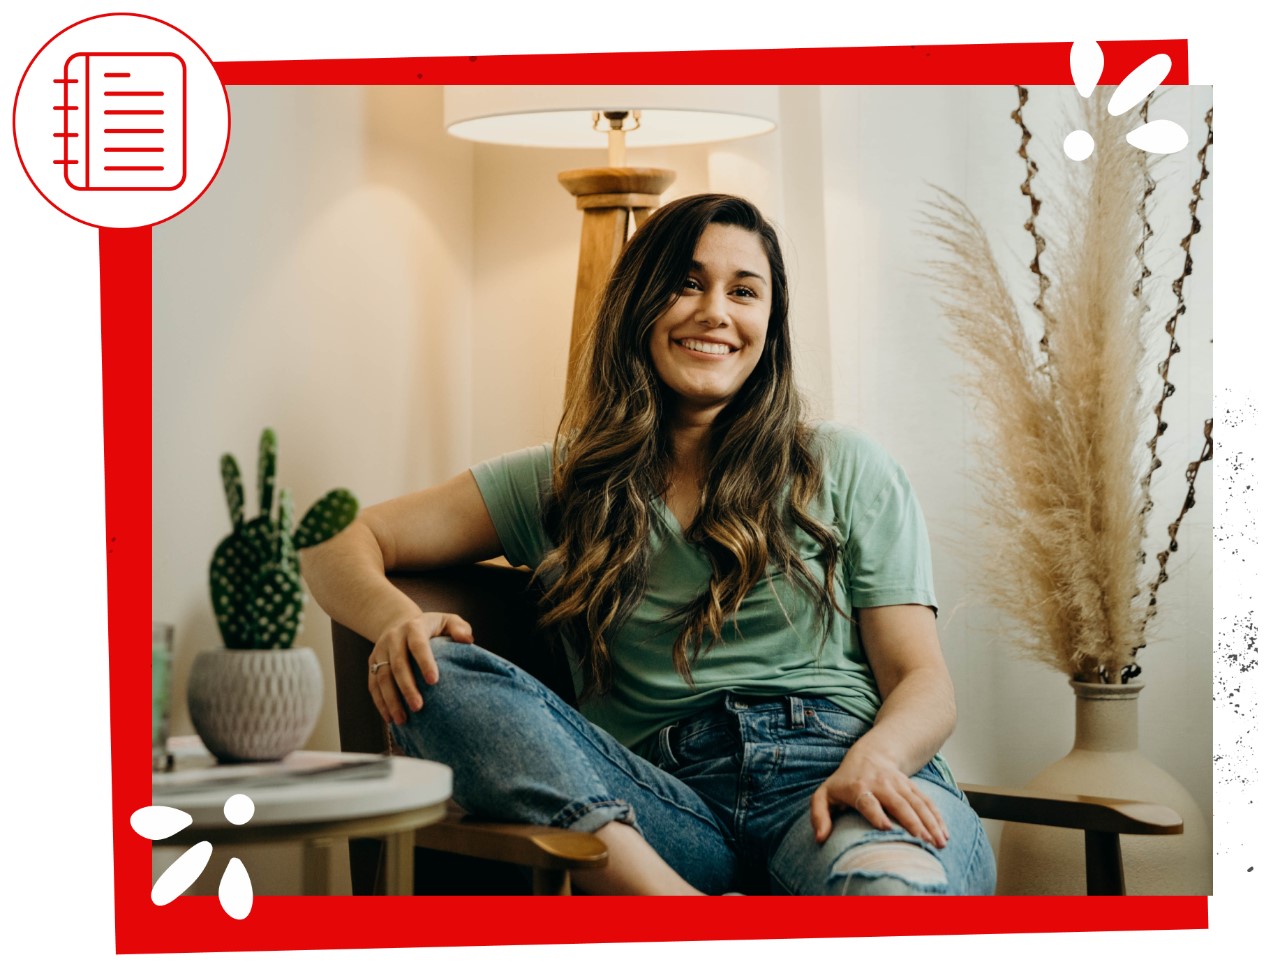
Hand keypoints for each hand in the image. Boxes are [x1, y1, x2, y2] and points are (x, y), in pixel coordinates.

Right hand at [368, 612, 473, 724]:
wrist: (398, 622)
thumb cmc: (431, 627)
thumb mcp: (447, 621)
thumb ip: (459, 628)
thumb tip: (467, 640)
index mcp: (414, 627)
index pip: (418, 645)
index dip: (425, 662)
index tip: (434, 681)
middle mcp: (393, 638)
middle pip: (398, 664)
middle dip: (407, 687)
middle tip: (418, 707)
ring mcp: (380, 651)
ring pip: (382, 678)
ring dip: (391, 700)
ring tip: (403, 720)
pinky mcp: (372, 664)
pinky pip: (373, 685)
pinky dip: (380, 703)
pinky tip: (390, 718)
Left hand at [809, 745, 948, 848]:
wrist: (869, 756)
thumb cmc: (844, 782)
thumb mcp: (824, 795)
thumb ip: (819, 815)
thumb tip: (820, 838)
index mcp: (858, 788)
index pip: (868, 801)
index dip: (876, 813)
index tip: (886, 828)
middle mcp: (881, 785)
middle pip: (898, 803)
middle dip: (912, 822)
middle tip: (923, 842)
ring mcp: (899, 785)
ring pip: (916, 803)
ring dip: (929, 822)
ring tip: (939, 842)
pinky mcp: (911, 787)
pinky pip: (926, 801)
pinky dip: (937, 817)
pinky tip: (944, 833)